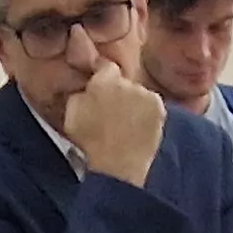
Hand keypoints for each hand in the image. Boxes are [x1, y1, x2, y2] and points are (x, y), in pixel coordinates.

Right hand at [62, 62, 165, 177]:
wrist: (115, 166)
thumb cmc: (87, 142)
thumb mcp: (71, 112)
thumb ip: (82, 93)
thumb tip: (87, 89)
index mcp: (104, 80)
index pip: (105, 65)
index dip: (101, 73)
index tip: (99, 81)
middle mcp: (128, 82)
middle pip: (123, 82)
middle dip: (118, 92)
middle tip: (110, 111)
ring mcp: (147, 96)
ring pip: (139, 94)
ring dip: (133, 103)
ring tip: (125, 125)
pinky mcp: (160, 110)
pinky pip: (152, 106)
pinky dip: (146, 114)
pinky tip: (138, 129)